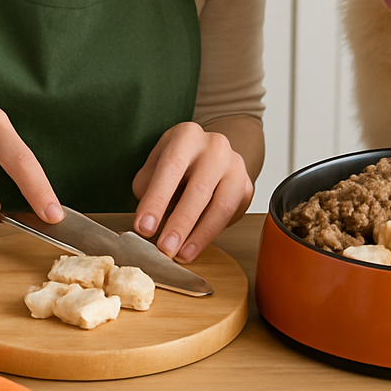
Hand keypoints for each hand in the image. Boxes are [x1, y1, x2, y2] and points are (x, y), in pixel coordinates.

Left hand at [131, 122, 253, 261]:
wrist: (210, 154)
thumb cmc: (178, 162)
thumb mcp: (156, 164)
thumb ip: (147, 187)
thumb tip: (147, 221)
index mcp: (187, 136)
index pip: (171, 168)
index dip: (156, 200)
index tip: (144, 227)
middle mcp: (215, 146)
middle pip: (199, 189)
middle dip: (180, 223)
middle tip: (164, 247)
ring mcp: (235, 166)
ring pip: (221, 205)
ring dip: (199, 235)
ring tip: (181, 254)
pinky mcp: (246, 186)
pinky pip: (231, 214)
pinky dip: (211, 234)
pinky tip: (195, 246)